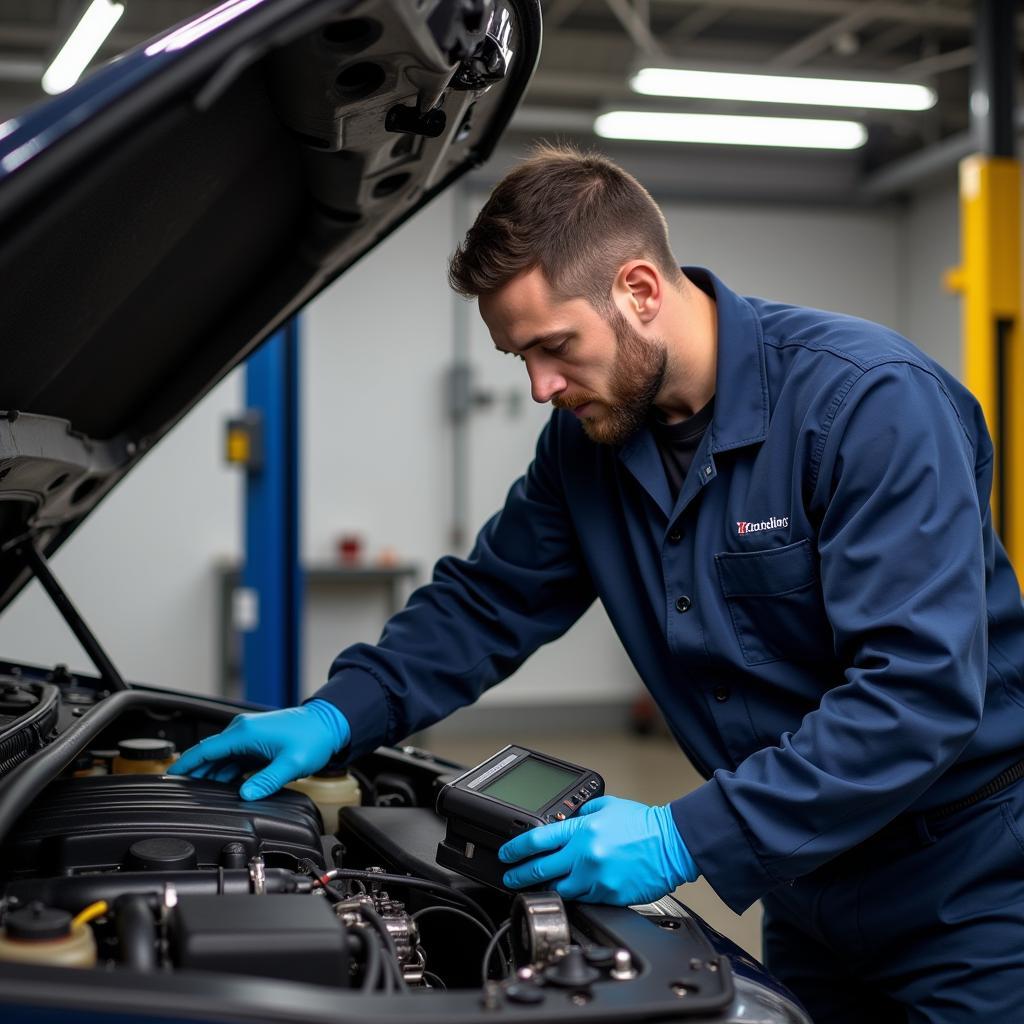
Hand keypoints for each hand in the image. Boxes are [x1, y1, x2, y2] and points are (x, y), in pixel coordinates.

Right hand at [167, 700, 350, 799]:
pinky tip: (222, 788)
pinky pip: (233, 760)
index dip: (184, 765)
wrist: (329, 724)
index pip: (204, 750)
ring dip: (210, 775)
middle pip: (208, 755)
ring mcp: (248, 737)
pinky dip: (225, 773)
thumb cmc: (312, 738)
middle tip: (179, 796)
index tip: (168, 779)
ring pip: (220, 759)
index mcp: (243, 733)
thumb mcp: (291, 764)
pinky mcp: (256, 744)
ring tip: (197, 797)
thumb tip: (245, 796)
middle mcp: (241, 732)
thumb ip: (266, 781)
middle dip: (193, 774)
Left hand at [498, 795, 698, 904]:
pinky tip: (571, 892)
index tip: (506, 854)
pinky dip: (575, 895)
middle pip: (540, 870)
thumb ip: (583, 814)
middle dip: (519, 875)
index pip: (537, 840)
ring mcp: (596, 880)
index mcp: (582, 831)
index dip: (516, 848)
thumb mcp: (608, 807)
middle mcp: (585, 857)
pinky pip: (584, 899)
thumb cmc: (644, 825)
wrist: (672, 844)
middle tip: (510, 878)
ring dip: (547, 888)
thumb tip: (568, 820)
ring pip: (560, 890)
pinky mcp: (609, 896)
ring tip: (537, 888)